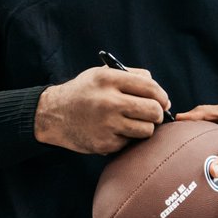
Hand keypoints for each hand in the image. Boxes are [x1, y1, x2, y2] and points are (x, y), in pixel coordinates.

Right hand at [34, 66, 169, 154]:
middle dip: (158, 113)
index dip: (162, 95)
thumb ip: (132, 76)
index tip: (163, 101)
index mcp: (109, 79)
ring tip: (133, 122)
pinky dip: (127, 138)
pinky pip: (131, 142)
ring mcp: (107, 125)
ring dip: (145, 127)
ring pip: (147, 130)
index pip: (150, 87)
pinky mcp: (105, 144)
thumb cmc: (84, 92)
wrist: (54, 115)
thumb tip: (160, 93)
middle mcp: (108, 101)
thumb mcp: (102, 73)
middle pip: (153, 110)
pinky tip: (114, 131)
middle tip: (153, 114)